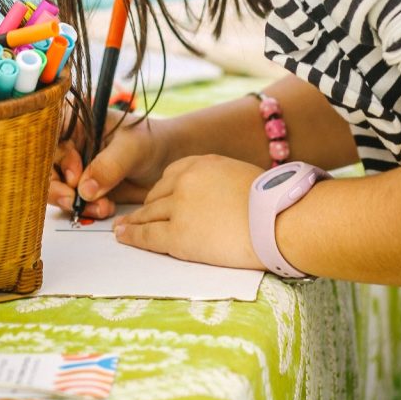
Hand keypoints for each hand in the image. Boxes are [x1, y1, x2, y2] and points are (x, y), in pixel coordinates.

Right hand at [49, 110, 172, 219]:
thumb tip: (84, 189)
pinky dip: (85, 208)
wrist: (166, 161)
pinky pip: (71, 201)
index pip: (46, 133)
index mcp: (75, 122)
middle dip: (57, 186)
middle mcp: (69, 143)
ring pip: (55, 187)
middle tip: (74, 200)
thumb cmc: (150, 141)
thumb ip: (109, 165)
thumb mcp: (132, 148)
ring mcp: (73, 166)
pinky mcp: (81, 187)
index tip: (72, 173)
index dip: (52, 155)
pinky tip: (104, 208)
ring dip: (73, 201)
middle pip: (44, 165)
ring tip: (100, 206)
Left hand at [113, 154, 265, 268]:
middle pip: (157, 194)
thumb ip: (219, 181)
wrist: (278, 220)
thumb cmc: (271, 203)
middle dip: (147, 206)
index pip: (171, 174)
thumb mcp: (240, 175)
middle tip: (134, 215)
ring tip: (122, 228)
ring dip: (134, 221)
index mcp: (201, 163)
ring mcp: (179, 207)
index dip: (163, 190)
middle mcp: (185, 180)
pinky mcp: (178, 235)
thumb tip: (217, 195)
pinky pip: (148, 235)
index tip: (157, 198)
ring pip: (149, 214)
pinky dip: (132, 236)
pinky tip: (123, 236)